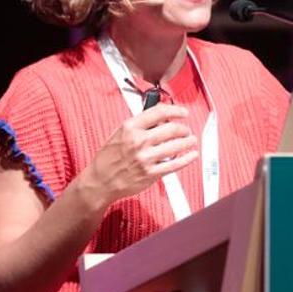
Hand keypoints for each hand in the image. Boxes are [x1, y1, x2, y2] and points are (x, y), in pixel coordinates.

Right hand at [80, 104, 197, 206]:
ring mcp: (145, 158)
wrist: (101, 180)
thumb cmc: (109, 157)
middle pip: (171, 129)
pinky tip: (192, 155)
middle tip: (186, 130)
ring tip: (191, 140)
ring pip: (176, 146)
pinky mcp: (151, 173)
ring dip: (188, 142)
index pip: (159, 112)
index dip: (175, 111)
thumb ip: (140, 125)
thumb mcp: (119, 133)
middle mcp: (138, 141)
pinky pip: (174, 164)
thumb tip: (161, 116)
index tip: (183, 113)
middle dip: (184, 129)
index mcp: (130, 127)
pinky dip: (186, 159)